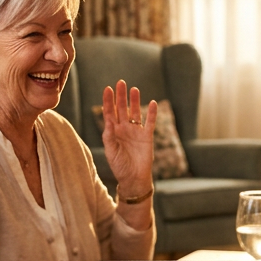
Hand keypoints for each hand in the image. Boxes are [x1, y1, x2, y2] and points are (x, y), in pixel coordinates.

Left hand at [101, 79, 156, 195]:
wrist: (134, 178)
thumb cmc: (119, 166)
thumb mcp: (110, 151)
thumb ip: (109, 136)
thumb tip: (108, 121)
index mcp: (113, 132)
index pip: (110, 113)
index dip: (108, 101)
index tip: (107, 89)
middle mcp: (124, 129)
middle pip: (122, 109)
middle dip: (121, 96)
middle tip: (121, 82)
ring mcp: (136, 132)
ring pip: (135, 113)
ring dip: (135, 102)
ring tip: (134, 89)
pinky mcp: (147, 137)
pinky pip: (150, 123)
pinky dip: (152, 114)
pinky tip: (152, 103)